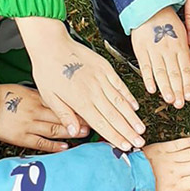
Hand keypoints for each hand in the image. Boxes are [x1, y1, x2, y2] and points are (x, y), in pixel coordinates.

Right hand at [0, 85, 88, 151]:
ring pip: (54, 129)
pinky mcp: (22, 137)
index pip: (61, 103)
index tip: (90, 110)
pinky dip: (54, 146)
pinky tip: (66, 147)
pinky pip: (41, 142)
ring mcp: (29, 125)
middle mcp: (34, 111)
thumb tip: (59, 98)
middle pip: (61, 116)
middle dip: (79, 121)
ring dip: (71, 132)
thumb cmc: (3, 97)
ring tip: (84, 134)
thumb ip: (42, 97)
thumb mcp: (24, 90)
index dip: (77, 108)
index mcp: (35, 98)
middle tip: (94, 124)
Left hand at [16, 18, 145, 150]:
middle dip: (128, 132)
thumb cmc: (48, 70)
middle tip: (140, 143)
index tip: (125, 146)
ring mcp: (102, 80)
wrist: (52, 44)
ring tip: (141, 129)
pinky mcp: (105, 69)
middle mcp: (94, 92)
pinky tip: (135, 107)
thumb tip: (75, 132)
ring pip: (121, 103)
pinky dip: (129, 97)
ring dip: (132, 118)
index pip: (101, 124)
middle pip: (115, 116)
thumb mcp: (49, 96)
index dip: (115, 136)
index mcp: (80, 101)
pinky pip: (120, 86)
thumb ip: (64, 115)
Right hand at [132, 7, 189, 108]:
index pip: (186, 69)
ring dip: (165, 88)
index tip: (189, 97)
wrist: (148, 5)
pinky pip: (145, 66)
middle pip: (174, 73)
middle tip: (180, 104)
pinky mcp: (141, 49)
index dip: (188, 84)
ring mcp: (154, 49)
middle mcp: (168, 49)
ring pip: (161, 72)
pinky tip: (152, 90)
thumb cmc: (167, 20)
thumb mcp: (183, 34)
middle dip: (178, 90)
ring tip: (169, 100)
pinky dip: (148, 79)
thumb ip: (188, 55)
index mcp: (180, 46)